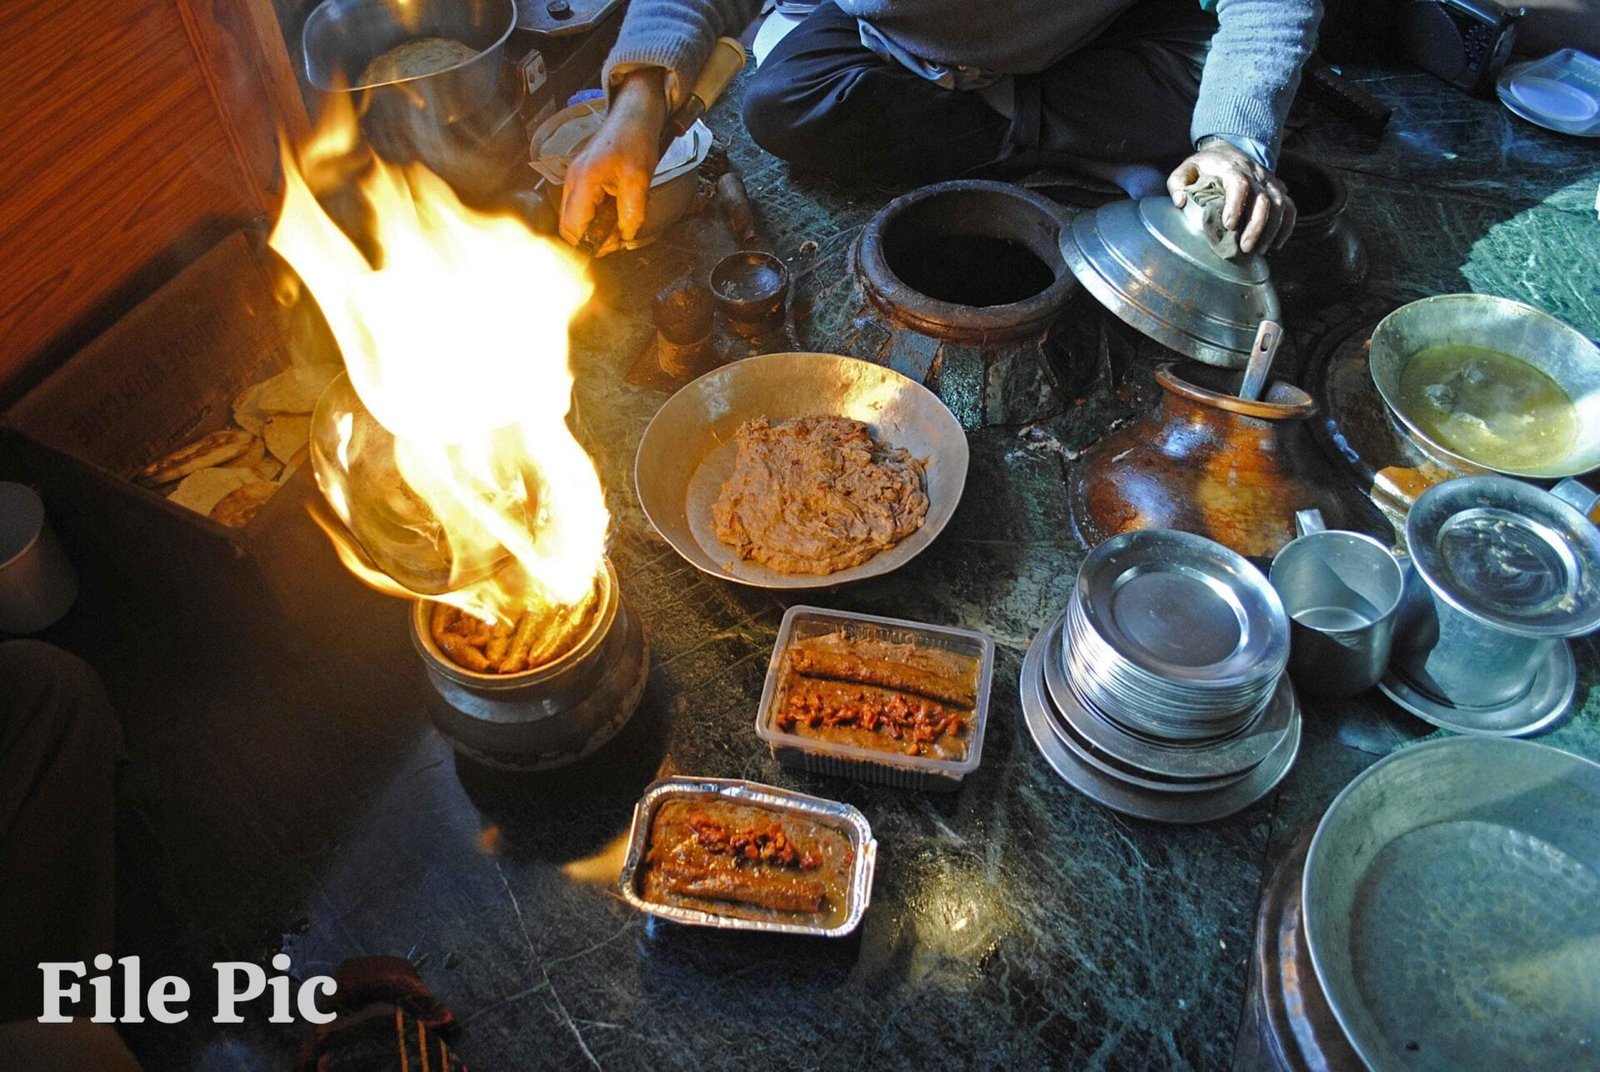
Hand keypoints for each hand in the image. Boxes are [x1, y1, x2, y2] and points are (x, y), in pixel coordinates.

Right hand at [558, 68, 668, 254]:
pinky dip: (593, 215)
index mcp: (583, 182)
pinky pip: (580, 206)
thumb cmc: (635, 139)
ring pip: (573, 217)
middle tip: (615, 239)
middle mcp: (572, 181)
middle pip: (568, 226)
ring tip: (617, 225)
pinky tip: (613, 212)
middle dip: (589, 239)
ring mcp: (574, 178)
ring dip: (592, 228)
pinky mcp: (581, 177)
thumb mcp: (639, 180)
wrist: (634, 114)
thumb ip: (632, 213)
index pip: (573, 228)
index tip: (612, 245)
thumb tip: (626, 236)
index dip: (591, 243)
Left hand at [1166, 139, 1296, 254]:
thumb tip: (1180, 202)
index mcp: (1230, 168)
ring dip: (1272, 230)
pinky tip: (1275, 245)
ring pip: (1280, 205)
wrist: (1227, 149)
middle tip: (1245, 248)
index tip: (1229, 226)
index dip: (1236, 204)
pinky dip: (1286, 227)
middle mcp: (1254, 173)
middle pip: (1263, 199)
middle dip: (1256, 226)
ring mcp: (1268, 181)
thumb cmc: (1203, 166)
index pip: (1239, 184)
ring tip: (1258, 250)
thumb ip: (1177, 184)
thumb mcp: (1185, 169)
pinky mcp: (1277, 189)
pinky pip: (1290, 208)